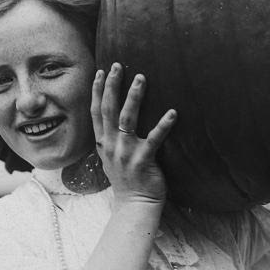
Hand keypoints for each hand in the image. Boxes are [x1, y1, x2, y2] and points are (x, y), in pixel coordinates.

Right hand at [91, 63, 176, 206]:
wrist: (135, 204)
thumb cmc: (127, 179)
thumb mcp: (111, 157)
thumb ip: (110, 138)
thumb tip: (113, 119)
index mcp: (103, 143)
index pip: (96, 111)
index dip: (98, 90)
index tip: (102, 71)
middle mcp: (112, 145)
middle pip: (109, 109)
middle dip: (113, 85)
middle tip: (118, 65)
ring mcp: (126, 153)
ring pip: (127, 119)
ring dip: (134, 97)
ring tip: (141, 78)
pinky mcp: (143, 160)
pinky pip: (154, 139)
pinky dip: (163, 125)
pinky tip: (173, 112)